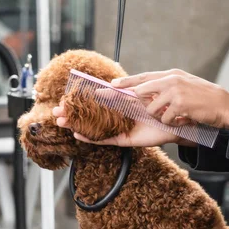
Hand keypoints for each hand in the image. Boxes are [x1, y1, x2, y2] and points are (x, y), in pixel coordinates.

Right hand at [53, 102, 186, 146]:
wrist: (174, 120)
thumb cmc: (158, 105)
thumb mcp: (137, 95)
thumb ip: (120, 93)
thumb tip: (102, 88)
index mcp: (116, 105)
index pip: (92, 103)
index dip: (77, 103)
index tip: (62, 100)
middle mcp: (114, 117)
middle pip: (88, 117)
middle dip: (71, 115)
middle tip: (55, 113)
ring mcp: (117, 129)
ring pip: (92, 128)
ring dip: (76, 125)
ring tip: (62, 123)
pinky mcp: (123, 139)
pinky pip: (104, 139)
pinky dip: (91, 138)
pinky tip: (78, 134)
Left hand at [111, 69, 228, 129]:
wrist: (224, 105)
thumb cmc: (205, 98)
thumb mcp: (185, 86)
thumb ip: (168, 87)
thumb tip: (150, 91)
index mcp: (171, 75)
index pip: (144, 77)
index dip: (127, 82)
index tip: (113, 85)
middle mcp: (171, 80)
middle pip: (141, 91)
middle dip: (142, 104)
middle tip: (151, 109)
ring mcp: (174, 91)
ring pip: (151, 109)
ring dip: (162, 117)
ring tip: (177, 116)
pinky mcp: (179, 103)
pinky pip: (164, 119)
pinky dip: (173, 123)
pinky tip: (184, 119)